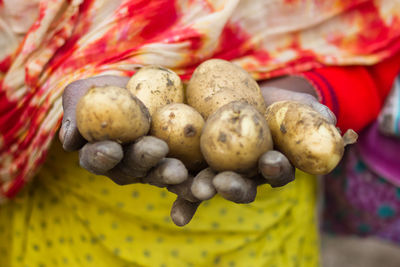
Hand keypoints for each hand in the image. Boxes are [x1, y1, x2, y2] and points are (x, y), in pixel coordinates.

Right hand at [60, 75, 187, 185]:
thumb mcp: (88, 90)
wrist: (151, 84)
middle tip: (156, 149)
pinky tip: (203, 190)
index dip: (101, 156)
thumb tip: (69, 141)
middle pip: (133, 169)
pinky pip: (188, 178)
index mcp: (102, 152)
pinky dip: (194, 186)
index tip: (111, 148)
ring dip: (171, 177)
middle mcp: (128, 166)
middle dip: (143, 160)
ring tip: (181, 172)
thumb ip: (75, 110)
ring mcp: (155, 168)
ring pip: (161, 176)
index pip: (96, 159)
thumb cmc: (113, 88)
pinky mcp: (182, 165)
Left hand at [168, 75, 337, 225]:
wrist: (244, 94)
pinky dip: (182, 197)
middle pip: (242, 186)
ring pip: (212, 185)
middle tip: (223, 183)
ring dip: (203, 190)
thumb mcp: (295, 104)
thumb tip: (331, 120)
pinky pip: (187, 181)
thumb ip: (312, 113)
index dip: (275, 169)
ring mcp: (220, 171)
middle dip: (234, 186)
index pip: (277, 172)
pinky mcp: (196, 165)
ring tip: (196, 189)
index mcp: (272, 165)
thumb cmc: (276, 103)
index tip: (271, 161)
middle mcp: (247, 174)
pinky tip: (177, 214)